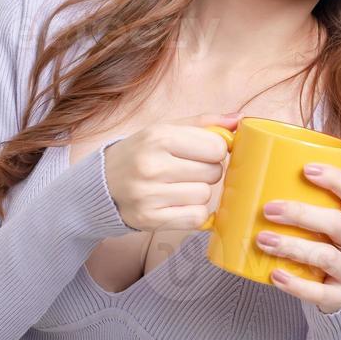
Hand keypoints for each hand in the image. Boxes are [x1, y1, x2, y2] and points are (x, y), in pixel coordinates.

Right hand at [102, 112, 240, 233]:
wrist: (100, 184)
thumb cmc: (140, 153)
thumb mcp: (165, 129)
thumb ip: (204, 123)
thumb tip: (240, 120)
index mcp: (158, 137)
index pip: (216, 147)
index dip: (216, 151)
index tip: (203, 152)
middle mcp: (152, 166)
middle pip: (213, 173)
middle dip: (207, 171)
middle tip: (187, 170)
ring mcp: (150, 195)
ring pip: (205, 196)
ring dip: (198, 192)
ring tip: (178, 186)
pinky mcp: (150, 220)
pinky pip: (195, 218)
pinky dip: (193, 212)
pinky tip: (178, 203)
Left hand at [256, 161, 340, 314]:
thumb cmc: (328, 244)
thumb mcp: (329, 222)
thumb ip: (310, 201)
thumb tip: (259, 172)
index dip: (335, 179)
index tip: (305, 169)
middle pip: (338, 224)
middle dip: (301, 214)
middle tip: (268, 209)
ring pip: (326, 257)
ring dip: (292, 247)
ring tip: (262, 240)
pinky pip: (319, 292)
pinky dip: (296, 284)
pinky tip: (275, 275)